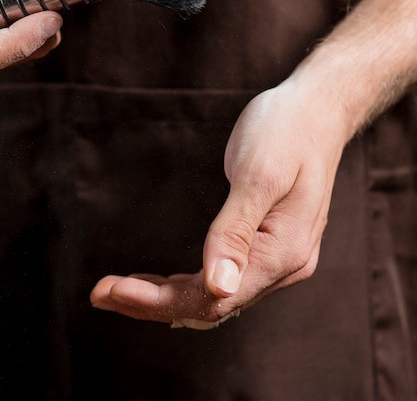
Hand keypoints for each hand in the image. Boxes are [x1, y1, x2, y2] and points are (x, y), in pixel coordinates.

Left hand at [91, 76, 347, 327]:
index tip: (112, 290)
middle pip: (209, 304)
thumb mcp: (258, 174)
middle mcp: (282, 266)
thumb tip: (216, 286)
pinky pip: (220, 278)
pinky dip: (185, 284)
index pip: (212, 298)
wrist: (316, 112)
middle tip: (100, 292)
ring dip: (164, 297)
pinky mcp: (265, 245)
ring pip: (213, 295)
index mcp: (282, 253)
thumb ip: (236, 231)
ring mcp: (276, 258)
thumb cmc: (285, 132)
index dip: (159, 302)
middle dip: (152, 302)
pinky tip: (158, 282)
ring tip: (115, 289)